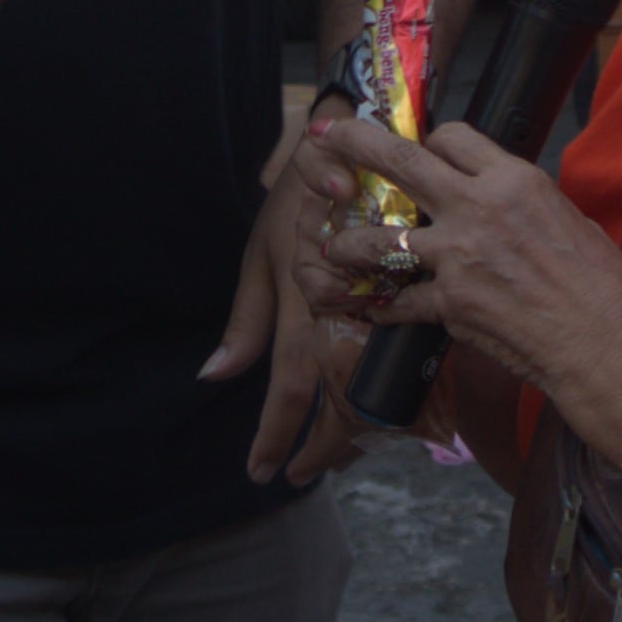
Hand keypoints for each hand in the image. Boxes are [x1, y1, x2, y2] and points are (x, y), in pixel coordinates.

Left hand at [205, 94, 374, 485]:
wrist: (350, 144)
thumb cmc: (294, 199)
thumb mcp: (260, 256)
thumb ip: (245, 321)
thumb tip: (215, 376)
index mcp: (306, 304)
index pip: (291, 386)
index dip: (275, 434)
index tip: (262, 472)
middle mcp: (348, 313)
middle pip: (339, 400)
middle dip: (321, 447)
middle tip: (299, 477)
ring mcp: (381, 306)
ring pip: (372, 386)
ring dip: (354, 426)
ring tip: (336, 457)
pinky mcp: (406, 297)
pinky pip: (397, 359)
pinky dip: (384, 389)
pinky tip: (378, 408)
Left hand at [316, 101, 621, 414]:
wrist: (609, 348)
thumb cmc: (604, 288)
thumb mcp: (567, 219)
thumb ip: (519, 203)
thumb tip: (495, 200)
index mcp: (515, 180)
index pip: (453, 138)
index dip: (431, 143)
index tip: (421, 152)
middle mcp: (479, 209)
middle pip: (401, 161)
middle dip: (356, 142)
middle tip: (326, 133)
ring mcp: (459, 258)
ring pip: (380, 237)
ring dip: (349, 241)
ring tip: (332, 246)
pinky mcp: (450, 306)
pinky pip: (399, 300)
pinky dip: (383, 306)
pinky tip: (373, 308)